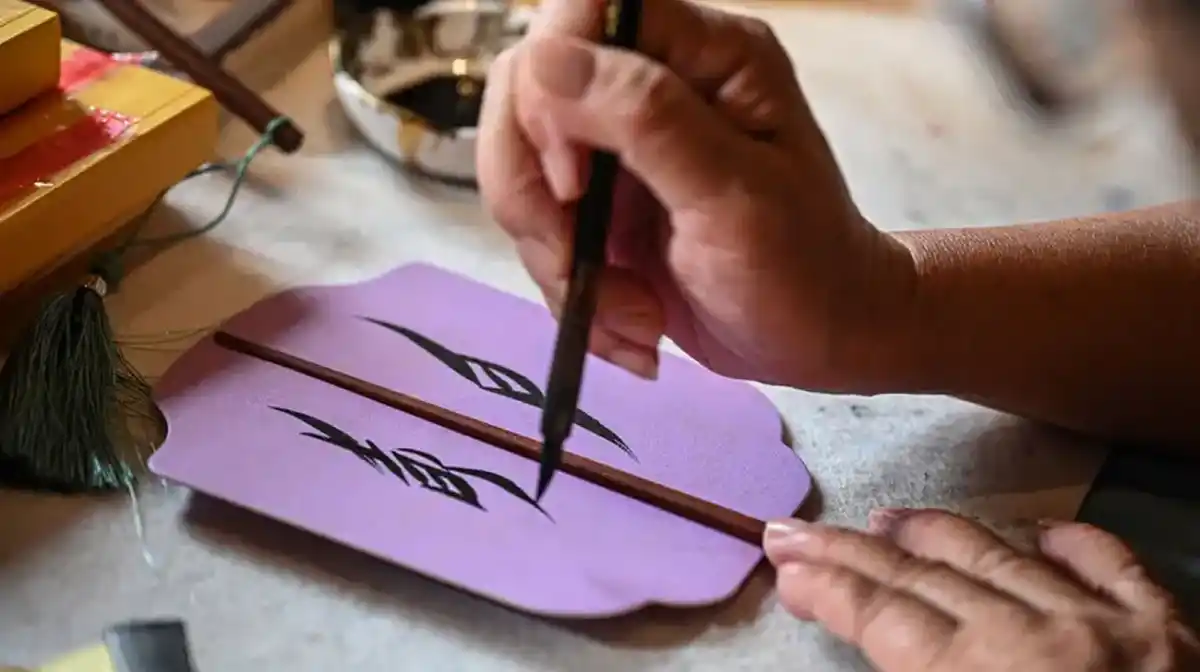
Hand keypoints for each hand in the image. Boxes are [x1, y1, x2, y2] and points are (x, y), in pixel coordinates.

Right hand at [477, 0, 914, 389]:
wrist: (821, 339)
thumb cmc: (805, 268)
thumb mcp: (734, 195)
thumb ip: (647, 119)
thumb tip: (548, 60)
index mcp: (704, 54)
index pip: (582, 14)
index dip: (548, 89)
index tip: (572, 179)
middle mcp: (654, 86)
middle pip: (527, 93)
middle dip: (534, 194)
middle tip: (576, 260)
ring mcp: (622, 147)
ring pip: (523, 172)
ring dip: (558, 260)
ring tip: (631, 311)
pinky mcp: (603, 204)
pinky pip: (542, 230)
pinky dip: (575, 290)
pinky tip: (633, 319)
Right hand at [764, 509, 1199, 670]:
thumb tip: (878, 653)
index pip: (882, 615)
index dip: (827, 586)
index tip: (786, 565)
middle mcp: (1033, 636)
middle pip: (922, 578)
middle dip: (851, 552)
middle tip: (798, 530)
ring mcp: (1106, 624)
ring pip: (999, 555)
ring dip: (935, 534)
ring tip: (889, 519)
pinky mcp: (1168, 630)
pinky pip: (1110, 564)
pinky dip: (1070, 541)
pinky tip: (1038, 531)